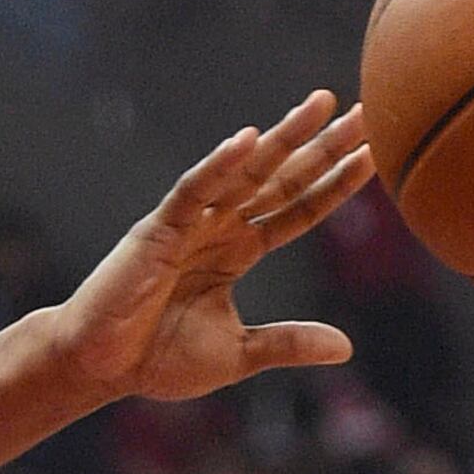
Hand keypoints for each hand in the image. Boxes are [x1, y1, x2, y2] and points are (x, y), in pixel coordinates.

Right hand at [47, 90, 374, 403]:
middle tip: (365, 113)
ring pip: (245, 173)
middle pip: (281, 180)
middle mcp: (219, 228)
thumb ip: (288, 343)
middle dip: (322, 147)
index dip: (334, 184)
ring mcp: (190, 224)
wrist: (99, 368)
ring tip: (322, 106)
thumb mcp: (238, 354)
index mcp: (238, 251)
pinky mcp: (157, 231)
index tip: (373, 156)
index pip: (297, 210)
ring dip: (284, 139)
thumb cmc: (157, 358)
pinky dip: (218, 166)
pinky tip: (248, 140)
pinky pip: (193, 191)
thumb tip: (346, 348)